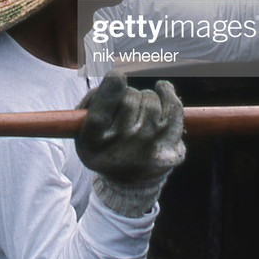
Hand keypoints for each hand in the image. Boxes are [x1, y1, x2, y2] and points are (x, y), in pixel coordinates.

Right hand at [76, 73, 184, 215]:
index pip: (101, 113)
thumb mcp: (83, 129)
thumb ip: (92, 102)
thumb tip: (116, 80)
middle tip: (127, 101)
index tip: (117, 77)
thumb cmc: (105, 144)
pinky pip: (174, 110)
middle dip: (128, 93)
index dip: (110, 89)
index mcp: (94, 144)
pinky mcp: (170, 152)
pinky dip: (168, 94)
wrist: (129, 181)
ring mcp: (149, 152)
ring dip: (147, 96)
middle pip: (129, 99)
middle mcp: (122, 151)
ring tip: (142, 104)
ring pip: (151, 101)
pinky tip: (163, 90)